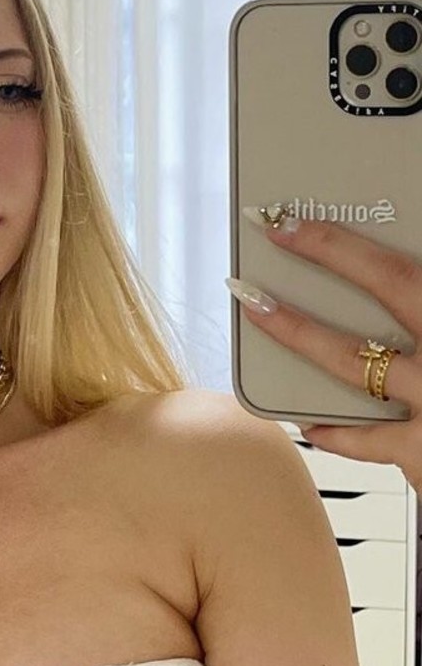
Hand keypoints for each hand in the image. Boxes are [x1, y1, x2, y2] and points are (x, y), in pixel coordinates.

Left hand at [230, 214, 420, 492]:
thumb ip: (420, 305)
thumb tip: (391, 279)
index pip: (398, 276)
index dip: (338, 247)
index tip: (289, 224)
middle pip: (380, 305)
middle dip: (315, 273)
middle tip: (262, 253)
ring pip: (353, 366)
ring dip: (297, 336)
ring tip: (259, 312)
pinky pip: (366, 441)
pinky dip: (333, 430)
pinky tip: (309, 418)